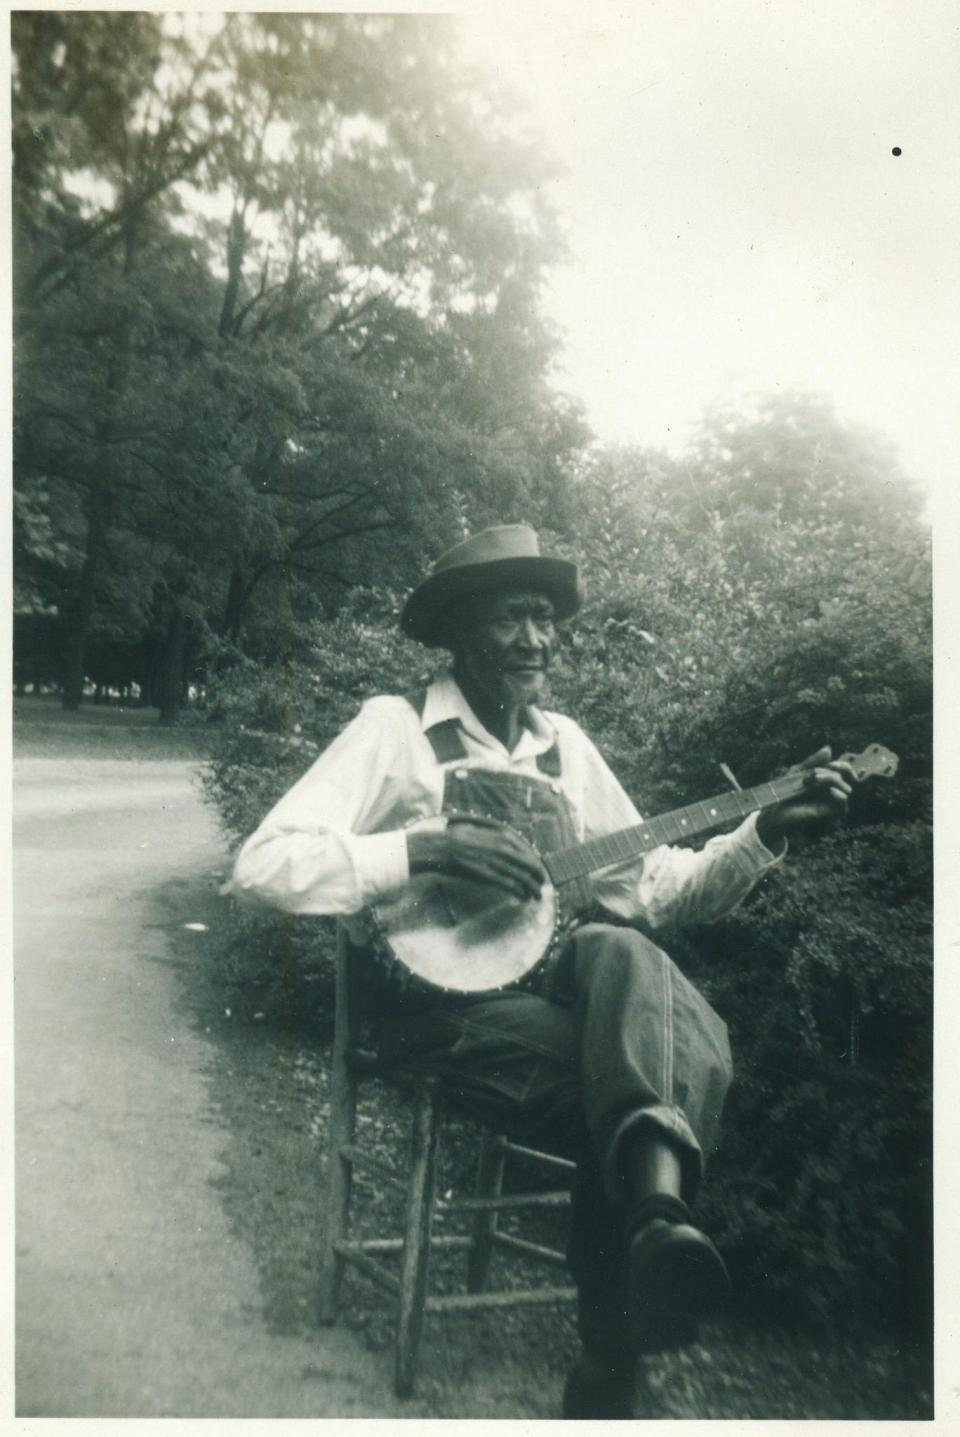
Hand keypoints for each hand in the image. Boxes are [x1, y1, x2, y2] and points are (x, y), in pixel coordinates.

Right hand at [407, 820, 545, 901]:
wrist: (439, 847)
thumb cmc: (455, 839)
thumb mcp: (479, 831)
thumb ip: (493, 837)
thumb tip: (504, 842)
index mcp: (501, 836)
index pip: (527, 852)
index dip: (535, 864)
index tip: (539, 872)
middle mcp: (502, 848)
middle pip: (529, 865)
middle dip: (538, 877)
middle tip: (542, 887)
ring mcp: (495, 861)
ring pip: (522, 877)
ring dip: (531, 888)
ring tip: (535, 896)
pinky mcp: (487, 875)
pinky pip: (509, 885)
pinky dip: (519, 892)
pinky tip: (523, 898)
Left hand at [755, 746, 854, 851]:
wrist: (774, 809)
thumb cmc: (785, 791)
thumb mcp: (798, 772)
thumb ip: (813, 761)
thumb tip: (829, 748)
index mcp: (825, 780)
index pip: (845, 770)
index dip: (842, 765)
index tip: (831, 764)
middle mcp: (831, 791)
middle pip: (844, 777)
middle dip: (829, 771)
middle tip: (813, 774)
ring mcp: (830, 802)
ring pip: (845, 788)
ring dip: (830, 780)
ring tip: (812, 780)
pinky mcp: (829, 814)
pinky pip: (843, 805)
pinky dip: (839, 795)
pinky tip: (830, 791)